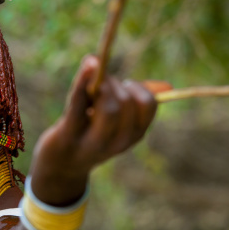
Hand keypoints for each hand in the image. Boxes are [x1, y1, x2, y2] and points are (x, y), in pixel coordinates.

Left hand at [29, 55, 167, 204]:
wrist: (60, 165)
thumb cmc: (90, 133)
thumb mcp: (116, 120)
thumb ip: (135, 101)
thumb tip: (168, 86)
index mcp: (132, 136)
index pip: (147, 105)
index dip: (137, 87)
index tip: (124, 85)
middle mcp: (116, 143)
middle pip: (127, 104)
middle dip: (115, 84)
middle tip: (102, 82)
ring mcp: (92, 141)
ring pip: (109, 108)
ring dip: (102, 84)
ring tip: (91, 84)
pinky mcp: (68, 134)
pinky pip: (78, 103)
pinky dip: (83, 81)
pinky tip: (89, 64)